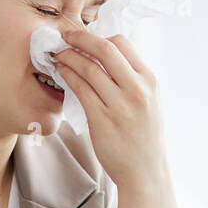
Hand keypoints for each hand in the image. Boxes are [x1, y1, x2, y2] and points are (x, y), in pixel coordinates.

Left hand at [53, 27, 167, 191]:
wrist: (145, 172)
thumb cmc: (144, 138)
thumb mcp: (149, 102)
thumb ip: (133, 79)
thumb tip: (108, 57)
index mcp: (150, 81)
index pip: (123, 43)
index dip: (100, 36)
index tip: (85, 37)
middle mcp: (137, 89)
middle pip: (105, 48)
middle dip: (80, 37)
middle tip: (64, 35)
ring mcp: (120, 105)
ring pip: (89, 67)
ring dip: (69, 56)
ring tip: (58, 54)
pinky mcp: (102, 119)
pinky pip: (80, 89)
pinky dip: (68, 76)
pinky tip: (61, 72)